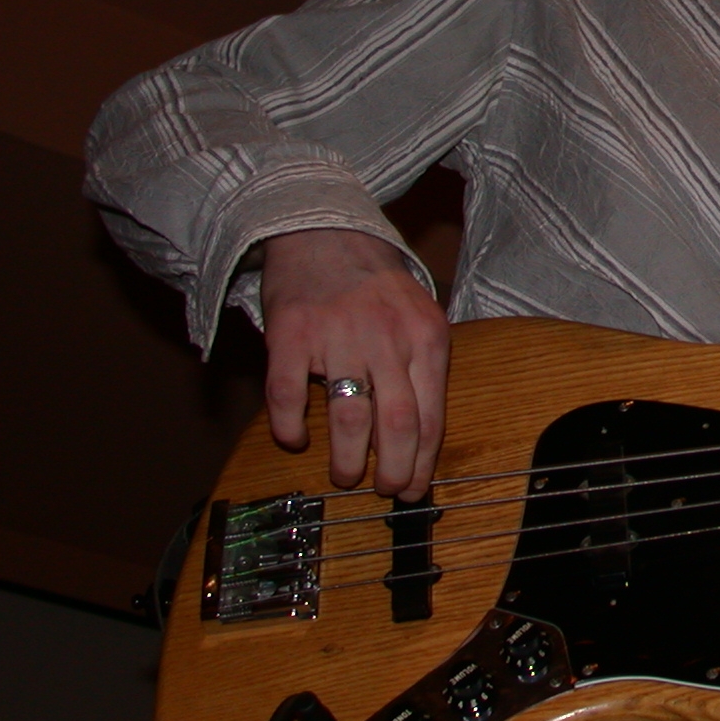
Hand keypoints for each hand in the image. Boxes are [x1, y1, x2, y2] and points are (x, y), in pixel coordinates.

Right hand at [259, 228, 450, 499]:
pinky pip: (288, 395)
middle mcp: (387, 337)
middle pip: (398, 424)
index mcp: (426, 336)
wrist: (324, 229)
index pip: (431, 415)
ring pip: (349, 418)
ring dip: (348, 459)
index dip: (424, 462)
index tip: (416, 488)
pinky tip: (295, 440)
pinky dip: (290, 426)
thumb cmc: (375, 282)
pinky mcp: (291, 333)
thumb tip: (423, 438)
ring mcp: (338, 335)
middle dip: (394, 470)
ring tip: (345, 476)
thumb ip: (423, 367)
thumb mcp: (418, 314)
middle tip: (384, 492)